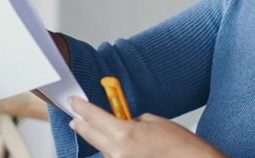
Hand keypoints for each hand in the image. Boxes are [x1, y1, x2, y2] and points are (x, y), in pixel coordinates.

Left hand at [68, 97, 224, 157]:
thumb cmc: (180, 145)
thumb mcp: (154, 121)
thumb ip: (131, 120)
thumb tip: (121, 122)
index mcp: (124, 134)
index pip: (93, 116)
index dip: (81, 107)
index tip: (74, 102)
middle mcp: (118, 153)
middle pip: (90, 135)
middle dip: (82, 125)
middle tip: (75, 119)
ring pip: (103, 150)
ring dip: (103, 141)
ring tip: (108, 133)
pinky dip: (116, 152)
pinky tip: (123, 148)